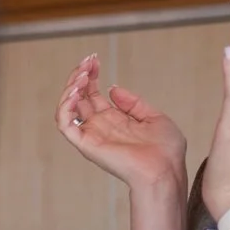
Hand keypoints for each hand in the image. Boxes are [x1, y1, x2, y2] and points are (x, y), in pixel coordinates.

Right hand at [57, 53, 187, 196]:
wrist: (165, 170)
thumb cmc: (165, 150)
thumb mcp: (154, 117)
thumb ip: (133, 103)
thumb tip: (112, 88)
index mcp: (114, 120)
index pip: (94, 93)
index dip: (92, 75)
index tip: (95, 59)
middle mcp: (99, 126)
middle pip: (79, 96)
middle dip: (81, 75)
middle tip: (88, 60)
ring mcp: (91, 134)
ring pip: (67, 107)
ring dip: (71, 87)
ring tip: (83, 74)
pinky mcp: (86, 144)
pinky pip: (65, 124)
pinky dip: (64, 106)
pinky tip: (76, 91)